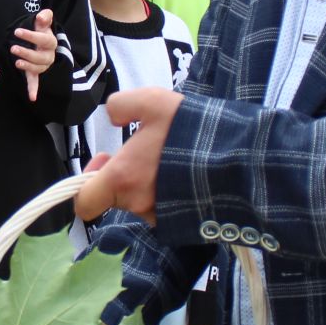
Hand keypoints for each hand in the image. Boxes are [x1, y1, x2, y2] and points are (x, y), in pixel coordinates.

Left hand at [12, 9, 56, 102]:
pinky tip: (32, 97)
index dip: (31, 36)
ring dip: (28, 66)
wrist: (41, 38)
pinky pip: (36, 81)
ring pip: (38, 68)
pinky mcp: (36, 71)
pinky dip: (34, 89)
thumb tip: (41, 17)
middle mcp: (49, 55)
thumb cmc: (41, 29)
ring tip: (17, 62)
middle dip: (27, 53)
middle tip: (13, 48)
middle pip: (41, 57)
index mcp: (51, 42)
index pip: (43, 40)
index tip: (17, 32)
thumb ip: (45, 16)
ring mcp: (43, 64)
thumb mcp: (44, 20)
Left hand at [72, 88, 184, 223]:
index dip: (87, 184)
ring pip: (142, 201)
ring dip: (148, 183)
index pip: (85, 203)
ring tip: (171, 159)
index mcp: (123, 179)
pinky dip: (169, 194)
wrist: (240, 160)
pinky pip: (165, 209)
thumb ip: (122, 104)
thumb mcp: (153, 101)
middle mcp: (138, 205)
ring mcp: (161, 217)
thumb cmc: (190, 130)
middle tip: (142, 151)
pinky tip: (185, 173)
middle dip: (123, 176)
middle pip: (116, 197)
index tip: (106, 160)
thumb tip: (113, 116)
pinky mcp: (182, 223)